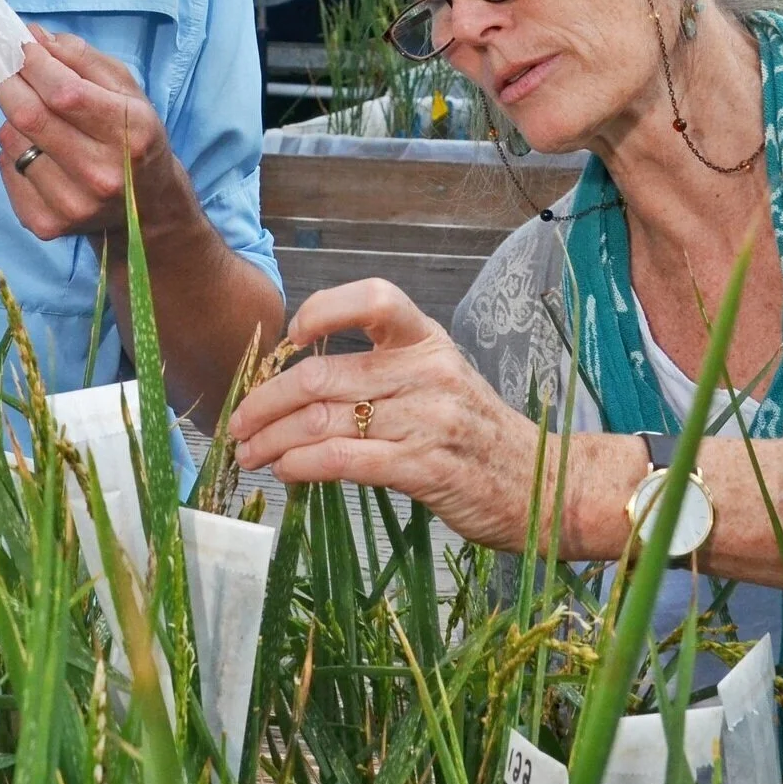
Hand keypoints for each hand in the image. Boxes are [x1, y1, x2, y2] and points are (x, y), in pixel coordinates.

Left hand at [0, 29, 187, 242]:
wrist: (148, 209)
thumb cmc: (135, 138)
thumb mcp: (127, 91)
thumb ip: (82, 59)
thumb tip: (34, 37)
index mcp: (130, 135)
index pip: (65, 93)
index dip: (35, 63)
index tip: (21, 43)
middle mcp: (102, 175)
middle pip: (30, 116)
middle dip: (9, 80)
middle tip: (3, 62)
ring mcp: (71, 204)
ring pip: (12, 139)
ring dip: (13, 116)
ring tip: (35, 115)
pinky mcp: (46, 224)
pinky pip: (6, 167)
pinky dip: (12, 148)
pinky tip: (37, 149)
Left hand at [227, 279, 539, 548]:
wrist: (544, 485)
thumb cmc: (477, 434)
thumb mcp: (437, 383)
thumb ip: (380, 374)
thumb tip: (298, 382)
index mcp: (426, 341)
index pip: (374, 298)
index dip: (324, 309)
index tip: (290, 336)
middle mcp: (426, 371)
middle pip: (322, 374)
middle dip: (265, 401)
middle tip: (238, 423)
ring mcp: (427, 418)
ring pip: (324, 419)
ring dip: (272, 439)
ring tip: (249, 454)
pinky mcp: (424, 467)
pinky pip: (345, 459)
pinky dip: (302, 464)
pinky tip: (285, 471)